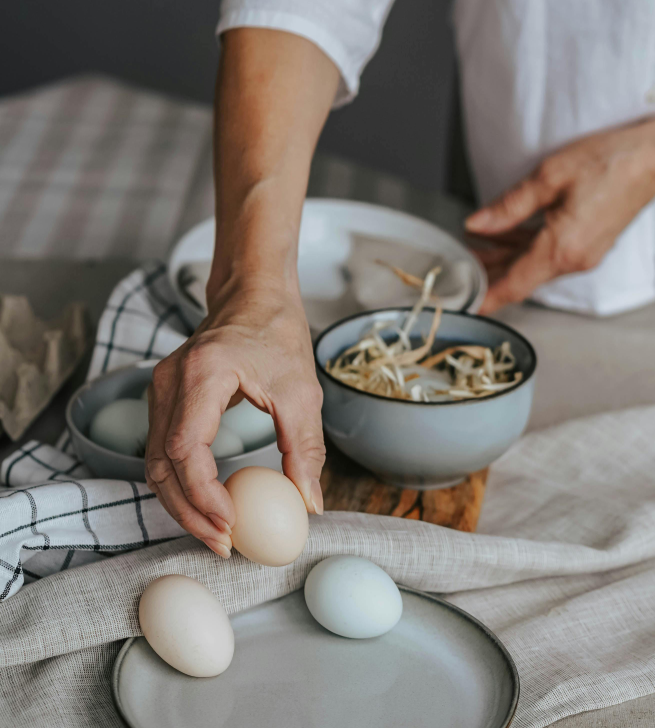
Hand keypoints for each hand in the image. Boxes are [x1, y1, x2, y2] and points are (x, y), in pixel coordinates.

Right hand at [145, 279, 325, 557]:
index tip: (231, 523)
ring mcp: (160, 390)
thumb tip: (311, 504)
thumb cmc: (278, 336)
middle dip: (189, 512)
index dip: (203, 494)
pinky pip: (161, 451)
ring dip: (181, 504)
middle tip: (223, 544)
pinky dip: (180, 484)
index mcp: (203, 374)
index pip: (186, 448)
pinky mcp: (164, 399)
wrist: (254, 299)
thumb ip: (305, 450)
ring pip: (155, 463)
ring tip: (217, 534)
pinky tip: (208, 504)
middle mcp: (170, 382)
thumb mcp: (303, 393)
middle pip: (160, 464)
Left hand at [466, 121, 654, 313]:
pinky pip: (549, 255)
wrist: (654, 158)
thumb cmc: (610, 162)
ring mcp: (583, 254)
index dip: (486, 297)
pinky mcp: (589, 244)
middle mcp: (574, 260)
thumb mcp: (549, 178)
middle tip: (458, 267)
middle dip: (488, 275)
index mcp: (562, 249)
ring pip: (534, 266)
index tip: (465, 305)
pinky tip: (505, 236)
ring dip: (504, 260)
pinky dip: (524, 249)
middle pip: (521, 278)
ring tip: (474, 248)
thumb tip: (477, 224)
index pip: (514, 285)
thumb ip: (509, 206)